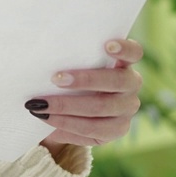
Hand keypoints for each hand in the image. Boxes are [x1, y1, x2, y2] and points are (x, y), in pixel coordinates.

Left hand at [27, 39, 143, 151]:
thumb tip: (43, 59)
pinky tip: (48, 119)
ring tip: (41, 105)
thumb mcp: (74, 69)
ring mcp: (127, 109)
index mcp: (124, 64)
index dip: (124, 49)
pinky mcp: (118, 130)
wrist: (74, 114)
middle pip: (116, 81)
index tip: (107, 46)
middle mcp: (131, 85)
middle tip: (55, 79)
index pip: (134, 53)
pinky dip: (66, 124)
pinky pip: (92, 129)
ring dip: (67, 106)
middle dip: (84, 80)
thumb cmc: (72, 83)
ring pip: (100, 108)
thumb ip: (70, 62)